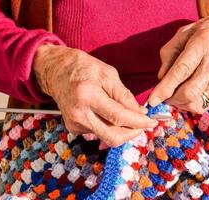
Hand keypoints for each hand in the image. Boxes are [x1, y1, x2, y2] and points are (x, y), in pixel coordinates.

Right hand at [33, 44, 157, 146]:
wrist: (56, 71)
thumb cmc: (83, 68)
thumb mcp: (108, 74)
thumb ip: (125, 96)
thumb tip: (140, 113)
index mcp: (88, 96)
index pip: (119, 117)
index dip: (139, 122)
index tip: (152, 122)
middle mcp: (79, 114)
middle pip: (113, 137)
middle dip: (133, 133)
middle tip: (144, 125)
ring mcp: (74, 124)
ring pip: (107, 137)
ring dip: (123, 130)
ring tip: (130, 117)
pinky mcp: (74, 128)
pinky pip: (99, 132)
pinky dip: (110, 127)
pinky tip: (110, 115)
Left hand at [148, 14, 208, 112]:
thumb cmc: (205, 33)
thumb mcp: (184, 33)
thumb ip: (169, 53)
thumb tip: (160, 78)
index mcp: (202, 45)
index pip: (181, 71)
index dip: (165, 88)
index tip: (152, 100)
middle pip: (189, 92)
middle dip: (171, 99)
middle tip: (164, 96)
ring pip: (196, 103)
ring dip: (179, 104)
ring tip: (175, 95)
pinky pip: (203, 106)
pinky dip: (189, 106)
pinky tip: (185, 98)